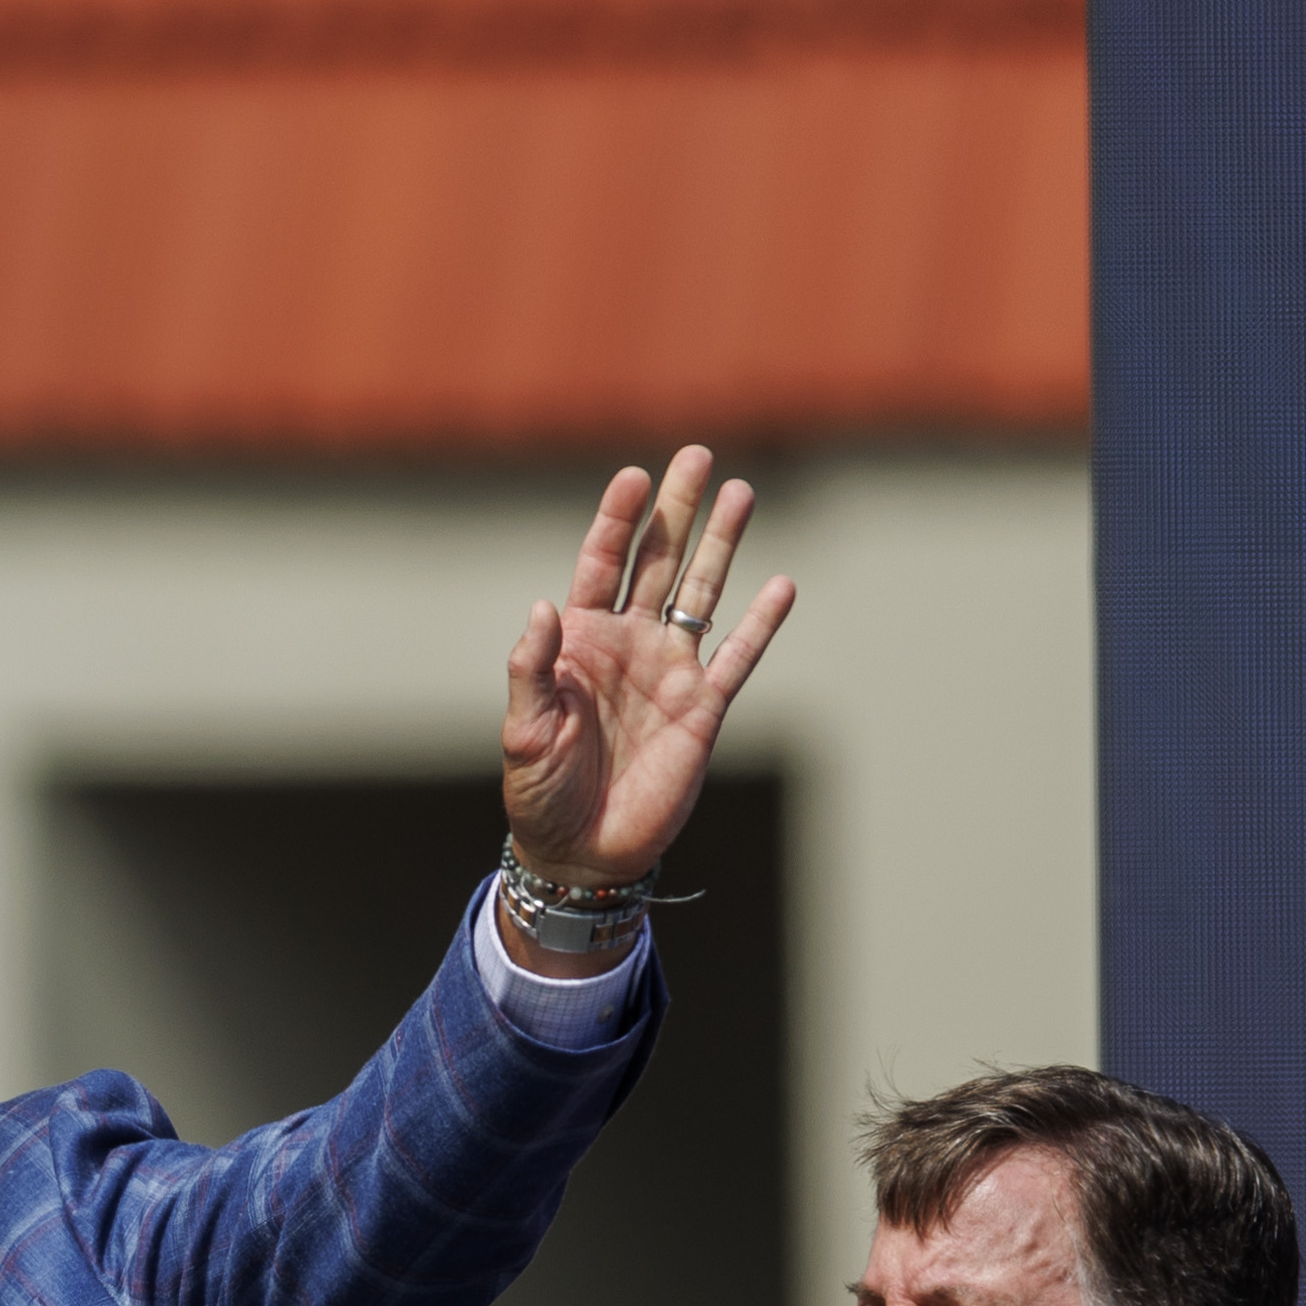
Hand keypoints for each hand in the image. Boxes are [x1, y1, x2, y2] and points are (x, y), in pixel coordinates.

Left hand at [498, 446, 795, 891]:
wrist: (580, 851)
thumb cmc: (539, 792)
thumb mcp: (523, 732)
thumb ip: (532, 669)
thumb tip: (544, 606)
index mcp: (580, 642)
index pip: (603, 564)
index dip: (618, 520)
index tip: (635, 476)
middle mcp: (629, 644)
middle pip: (660, 562)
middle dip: (678, 509)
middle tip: (697, 454)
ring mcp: (670, 672)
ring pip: (702, 593)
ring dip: (722, 545)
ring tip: (742, 492)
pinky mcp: (703, 708)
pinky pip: (738, 656)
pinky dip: (761, 623)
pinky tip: (782, 584)